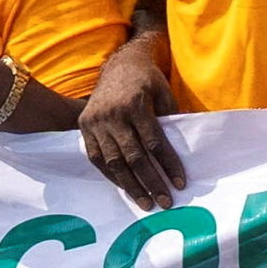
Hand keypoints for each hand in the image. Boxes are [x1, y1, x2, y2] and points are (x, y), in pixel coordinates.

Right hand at [77, 31, 188, 211]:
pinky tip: (125, 188)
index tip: (180, 183)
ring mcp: (96, 121)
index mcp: (135, 104)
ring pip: (113, 162)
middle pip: (134, 157)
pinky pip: (97, 157)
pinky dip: (111, 175)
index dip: (168, 165)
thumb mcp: (164, 91)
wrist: (118, 64)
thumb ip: (171, 118)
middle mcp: (113, 114)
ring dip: (131, 186)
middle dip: (151, 182)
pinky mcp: (85, 126)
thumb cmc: (146, 79)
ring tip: (146, 203)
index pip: (154, 143)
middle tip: (165, 202)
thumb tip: (181, 151)